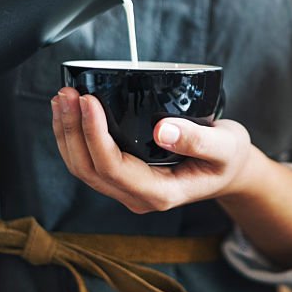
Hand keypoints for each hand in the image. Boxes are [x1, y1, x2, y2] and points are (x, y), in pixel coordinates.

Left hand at [50, 88, 263, 213]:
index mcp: (160, 193)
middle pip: (89, 169)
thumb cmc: (228, 158)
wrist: (230, 171)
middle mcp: (138, 197)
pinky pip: (89, 162)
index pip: (112, 167)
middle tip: (66, 93)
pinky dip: (75, 136)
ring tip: (62, 99)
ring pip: (82, 167)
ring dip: (67, 133)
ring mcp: (128, 190)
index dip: (94, 134)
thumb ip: (198, 140)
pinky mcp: (123, 177)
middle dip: (72, 130)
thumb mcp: (225, 146)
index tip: (88, 100)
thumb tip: (162, 130)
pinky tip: (71, 113)